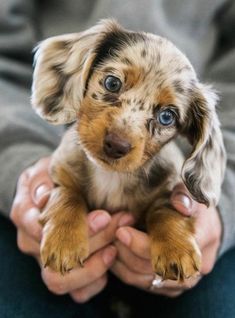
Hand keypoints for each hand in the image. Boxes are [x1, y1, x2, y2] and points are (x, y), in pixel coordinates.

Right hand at [10, 157, 133, 301]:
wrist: (48, 192)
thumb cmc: (49, 179)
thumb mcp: (43, 171)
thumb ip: (42, 180)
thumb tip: (44, 195)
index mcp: (25, 215)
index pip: (45, 228)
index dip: (76, 226)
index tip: (104, 216)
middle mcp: (32, 243)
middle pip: (55, 258)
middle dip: (92, 243)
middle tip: (121, 223)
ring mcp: (46, 261)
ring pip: (63, 280)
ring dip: (94, 266)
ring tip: (116, 246)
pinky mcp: (63, 274)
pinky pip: (77, 291)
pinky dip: (96, 280)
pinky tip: (111, 259)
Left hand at [111, 183, 221, 296]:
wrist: (200, 222)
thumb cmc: (190, 203)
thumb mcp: (190, 192)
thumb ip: (184, 195)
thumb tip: (180, 203)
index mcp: (203, 239)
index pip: (168, 249)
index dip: (141, 243)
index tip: (120, 230)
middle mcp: (196, 266)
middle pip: (155, 269)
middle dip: (128, 252)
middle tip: (111, 236)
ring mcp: (183, 280)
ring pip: (146, 280)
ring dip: (124, 263)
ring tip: (110, 243)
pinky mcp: (171, 287)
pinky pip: (144, 285)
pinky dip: (126, 272)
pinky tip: (115, 255)